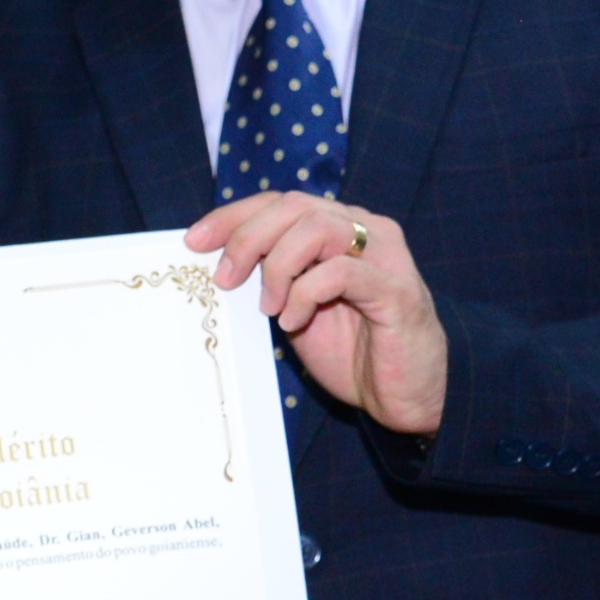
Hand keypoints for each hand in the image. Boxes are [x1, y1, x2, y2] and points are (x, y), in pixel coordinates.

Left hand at [188, 194, 447, 434]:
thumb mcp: (296, 309)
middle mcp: (365, 230)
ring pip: (318, 227)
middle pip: (294, 206)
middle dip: (248, 237)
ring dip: (279, 265)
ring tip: (268, 307)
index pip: (280, 202)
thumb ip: (271, 280)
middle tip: (225, 278)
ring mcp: (385, 257)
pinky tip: (294, 321)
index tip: (194, 242)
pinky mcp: (397, 290)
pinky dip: (306, 293)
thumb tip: (217, 265)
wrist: (405, 397)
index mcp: (340, 228)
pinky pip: (341, 272)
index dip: (233, 216)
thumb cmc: (351, 352)